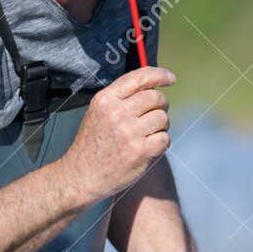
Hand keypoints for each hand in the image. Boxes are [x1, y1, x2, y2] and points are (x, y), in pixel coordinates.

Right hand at [61, 66, 174, 200]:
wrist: (81, 176)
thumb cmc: (92, 144)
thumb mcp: (97, 112)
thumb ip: (121, 98)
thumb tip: (152, 86)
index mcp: (105, 100)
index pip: (140, 78)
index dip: (160, 75)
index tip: (171, 78)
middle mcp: (117, 113)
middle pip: (155, 98)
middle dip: (160, 105)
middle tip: (154, 115)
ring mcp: (130, 133)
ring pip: (163, 118)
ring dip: (161, 125)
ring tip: (147, 133)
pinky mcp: (141, 151)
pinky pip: (165, 138)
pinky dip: (160, 142)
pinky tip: (148, 147)